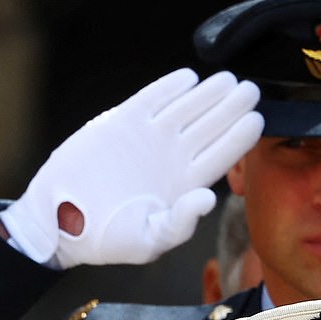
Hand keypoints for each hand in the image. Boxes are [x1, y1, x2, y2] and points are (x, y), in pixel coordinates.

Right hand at [0, 69, 262, 266]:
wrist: (63, 220)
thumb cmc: (110, 239)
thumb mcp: (149, 241)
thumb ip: (180, 223)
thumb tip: (208, 198)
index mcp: (185, 185)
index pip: (220, 157)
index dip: (239, 138)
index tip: (257, 120)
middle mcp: (173, 159)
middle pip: (210, 128)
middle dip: (231, 109)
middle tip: (251, 90)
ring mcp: (149, 138)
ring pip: (186, 110)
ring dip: (207, 94)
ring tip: (228, 80)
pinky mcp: (122, 123)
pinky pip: (151, 100)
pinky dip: (169, 88)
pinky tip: (189, 78)